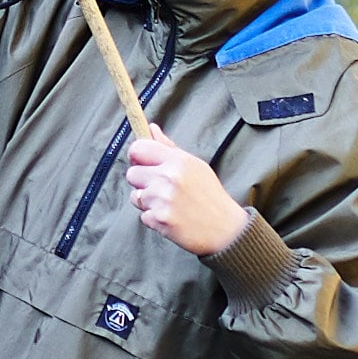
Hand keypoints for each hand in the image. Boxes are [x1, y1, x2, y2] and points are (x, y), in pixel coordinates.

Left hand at [118, 123, 245, 259]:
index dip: (136, 155)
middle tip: (160, 188)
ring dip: (147, 202)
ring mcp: (163, 199)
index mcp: (178, 161)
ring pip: (135, 196)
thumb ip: (169, 148)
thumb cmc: (210, 196)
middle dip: (142, 182)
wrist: (226, 230)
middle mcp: (169, 177)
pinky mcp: (160, 220)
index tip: (141, 162)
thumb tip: (151, 129)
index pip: (139, 149)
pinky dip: (154, 219)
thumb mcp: (196, 166)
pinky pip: (143, 216)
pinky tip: (172, 217)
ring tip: (169, 204)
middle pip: (131, 174)